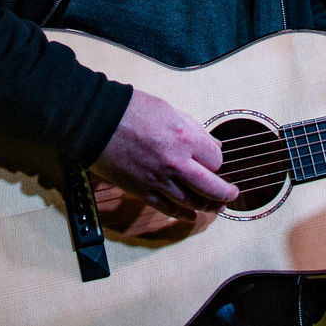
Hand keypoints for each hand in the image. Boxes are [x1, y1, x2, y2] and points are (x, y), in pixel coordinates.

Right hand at [89, 89, 238, 220]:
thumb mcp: (168, 109)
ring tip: (215, 207)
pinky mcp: (142, 190)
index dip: (218, 162)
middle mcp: (176, 162)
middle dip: (225, 193)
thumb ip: (192, 128)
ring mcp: (159, 179)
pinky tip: (190, 215)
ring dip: (207, 206)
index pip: (216, 160)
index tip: (215, 161)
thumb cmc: (129, 109)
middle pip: (211, 187)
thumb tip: (210, 142)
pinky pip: (168, 209)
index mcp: (184, 138)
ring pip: (192, 202)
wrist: (95, 120)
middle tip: (231, 195)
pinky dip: (182, 214)